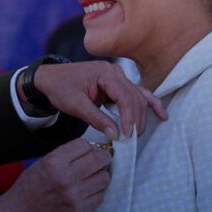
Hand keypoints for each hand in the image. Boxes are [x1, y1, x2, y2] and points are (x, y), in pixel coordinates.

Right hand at [0, 139, 111, 211]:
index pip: (85, 145)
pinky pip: (101, 195)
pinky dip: (97, 192)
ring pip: (104, 178)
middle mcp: (66, 177)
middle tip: (98, 161)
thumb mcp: (43, 162)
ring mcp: (75, 195)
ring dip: (100, 175)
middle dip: (101, 158)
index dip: (88, 147)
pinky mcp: (80, 210)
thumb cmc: (31, 185)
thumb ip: (67, 155)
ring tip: (92, 177)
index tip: (87, 152)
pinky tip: (87, 191)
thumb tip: (92, 150)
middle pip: (99, 160)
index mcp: (55, 162)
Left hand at [30, 61, 166, 139]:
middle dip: (135, 119)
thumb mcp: (75, 105)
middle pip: (134, 97)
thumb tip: (116, 135)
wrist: (50, 78)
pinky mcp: (117, 84)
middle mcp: (115, 72)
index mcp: (105, 73)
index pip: (125, 96)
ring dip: (141, 115)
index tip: (127, 135)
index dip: (129, 117)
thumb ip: (97, 120)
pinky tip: (161, 114)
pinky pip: (136, 94)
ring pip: (138, 97)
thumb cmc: (60, 88)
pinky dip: (149, 104)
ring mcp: (118, 76)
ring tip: (139, 133)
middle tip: (131, 139)